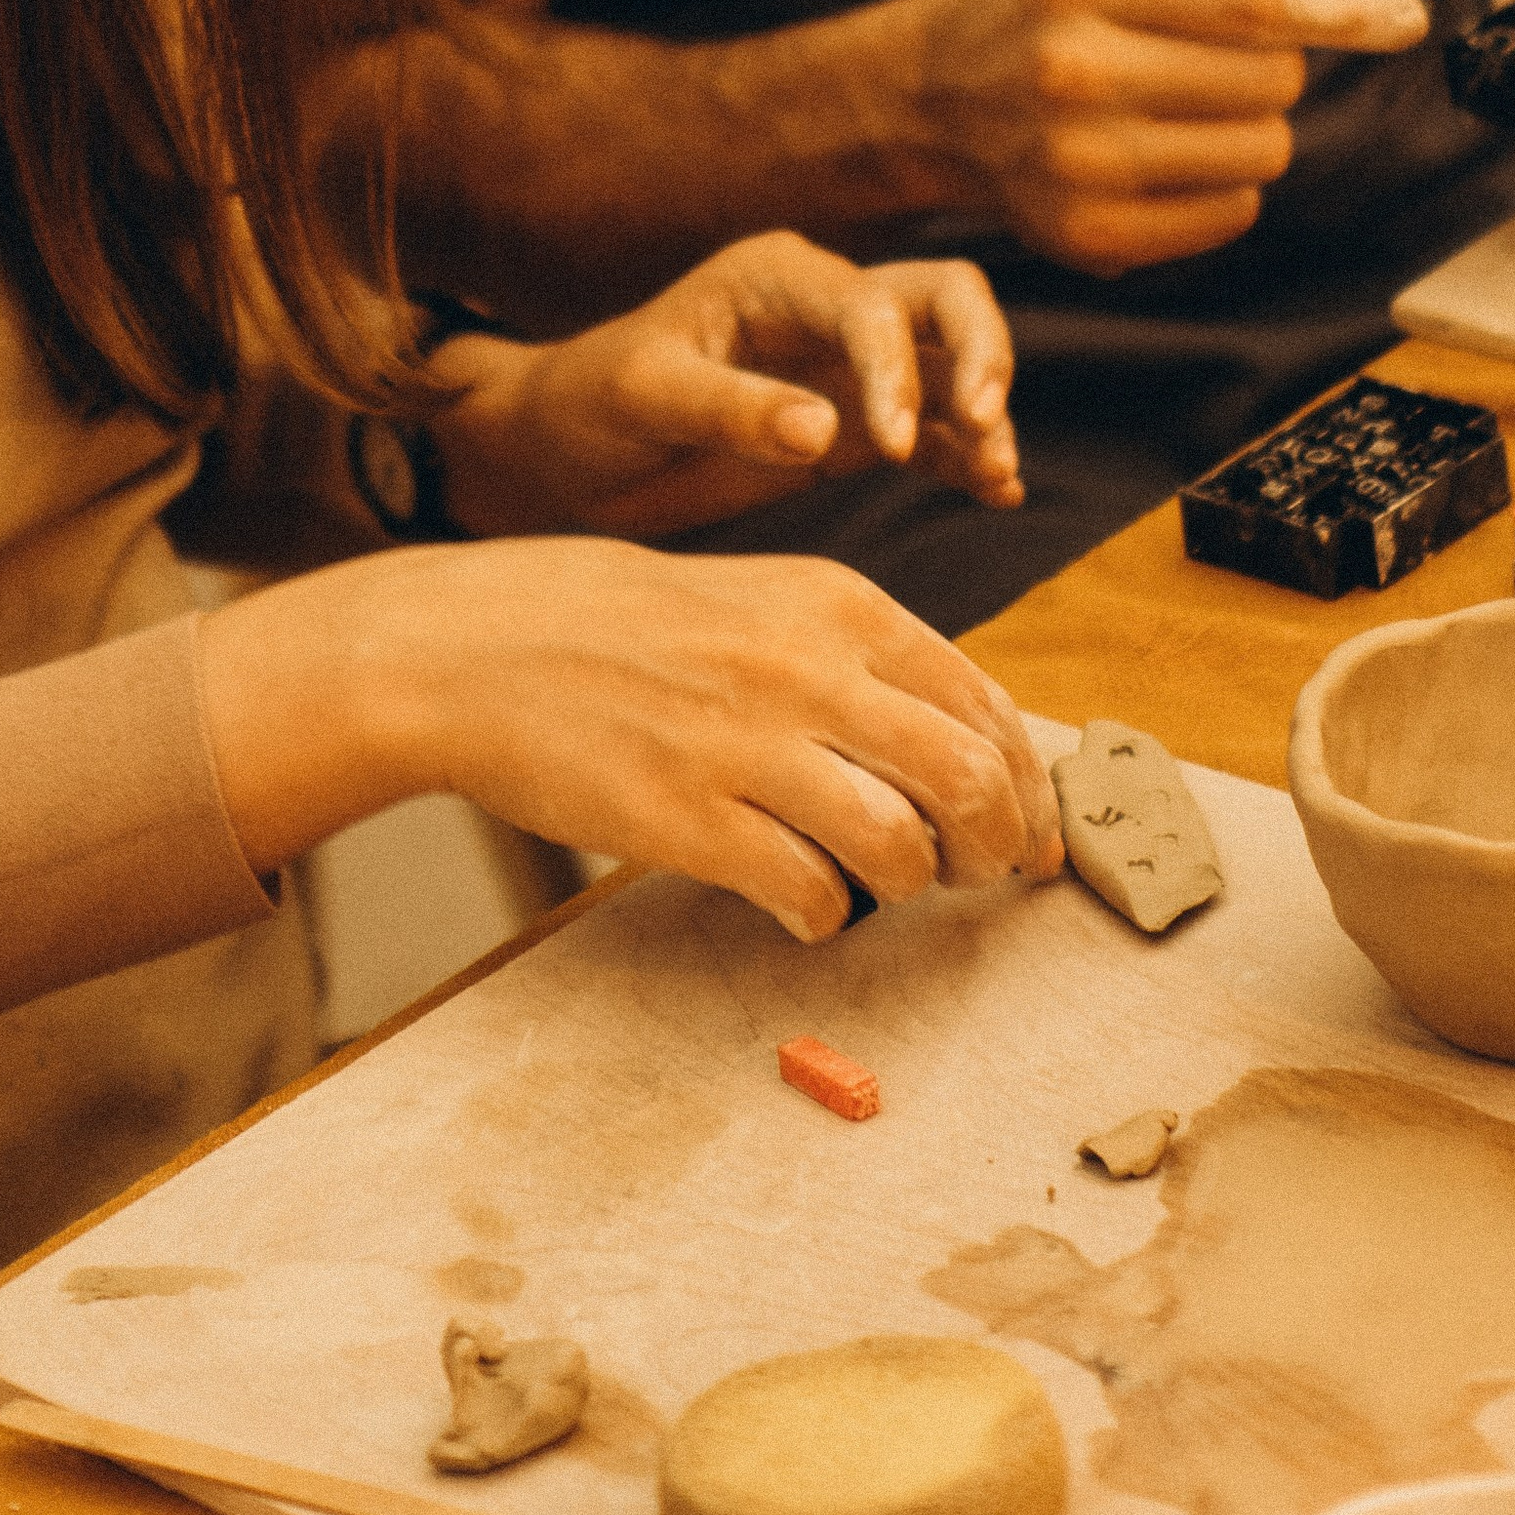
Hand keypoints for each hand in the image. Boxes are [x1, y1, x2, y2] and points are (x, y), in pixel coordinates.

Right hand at [197, 538, 1063, 937]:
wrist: (479, 644)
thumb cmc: (626, 626)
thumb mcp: (760, 601)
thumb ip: (858, 658)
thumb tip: (961, 741)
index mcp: (835, 605)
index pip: (982, 703)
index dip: (1028, 784)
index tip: (1036, 834)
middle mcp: (806, 666)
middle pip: (968, 778)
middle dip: (998, 844)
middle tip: (983, 875)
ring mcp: (745, 745)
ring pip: (901, 845)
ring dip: (912, 884)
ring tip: (884, 884)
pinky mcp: (686, 819)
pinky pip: (809, 895)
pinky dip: (823, 914)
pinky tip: (798, 898)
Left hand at [430, 233, 1020, 539]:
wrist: (563, 454)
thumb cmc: (589, 404)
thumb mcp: (643, 397)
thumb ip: (729, 408)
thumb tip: (823, 429)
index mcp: (775, 277)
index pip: (870, 303)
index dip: (894, 367)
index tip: (892, 441)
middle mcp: (825, 309)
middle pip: (943, 300)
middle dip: (980, 352)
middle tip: (984, 423)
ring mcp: (845, 368)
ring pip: (950, 364)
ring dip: (985, 411)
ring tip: (999, 473)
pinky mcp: (851, 427)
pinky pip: (934, 431)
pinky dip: (968, 455)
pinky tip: (994, 492)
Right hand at [907, 0, 1429, 273]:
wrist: (941, 98)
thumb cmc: (1065, 7)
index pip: (1249, 0)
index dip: (1342, 8)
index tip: (1407, 15)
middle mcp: (1071, 66)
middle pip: (1272, 78)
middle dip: (1275, 63)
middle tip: (1217, 55)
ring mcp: (1075, 161)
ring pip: (1264, 150)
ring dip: (1254, 125)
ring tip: (1186, 105)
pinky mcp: (1088, 236)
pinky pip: (1235, 212)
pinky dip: (1226, 184)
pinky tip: (1167, 155)